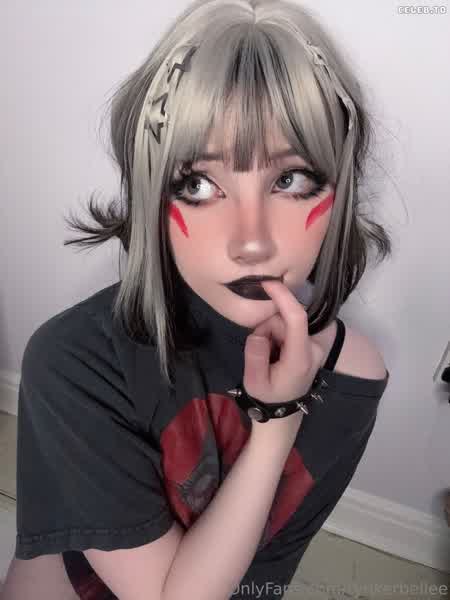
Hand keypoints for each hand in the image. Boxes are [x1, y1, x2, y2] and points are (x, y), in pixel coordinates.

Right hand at [243, 280, 324, 405]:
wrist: (282, 409)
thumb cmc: (268, 396)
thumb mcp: (254, 382)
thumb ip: (255, 356)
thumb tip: (258, 333)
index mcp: (300, 357)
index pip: (297, 318)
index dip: (284, 297)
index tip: (268, 283)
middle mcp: (313, 347)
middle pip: (284, 320)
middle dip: (266, 328)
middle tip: (259, 352)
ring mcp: (314, 344)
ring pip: (284, 322)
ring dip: (270, 332)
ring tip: (267, 355)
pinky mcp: (310, 342)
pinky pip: (288, 327)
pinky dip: (277, 335)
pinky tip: (274, 352)